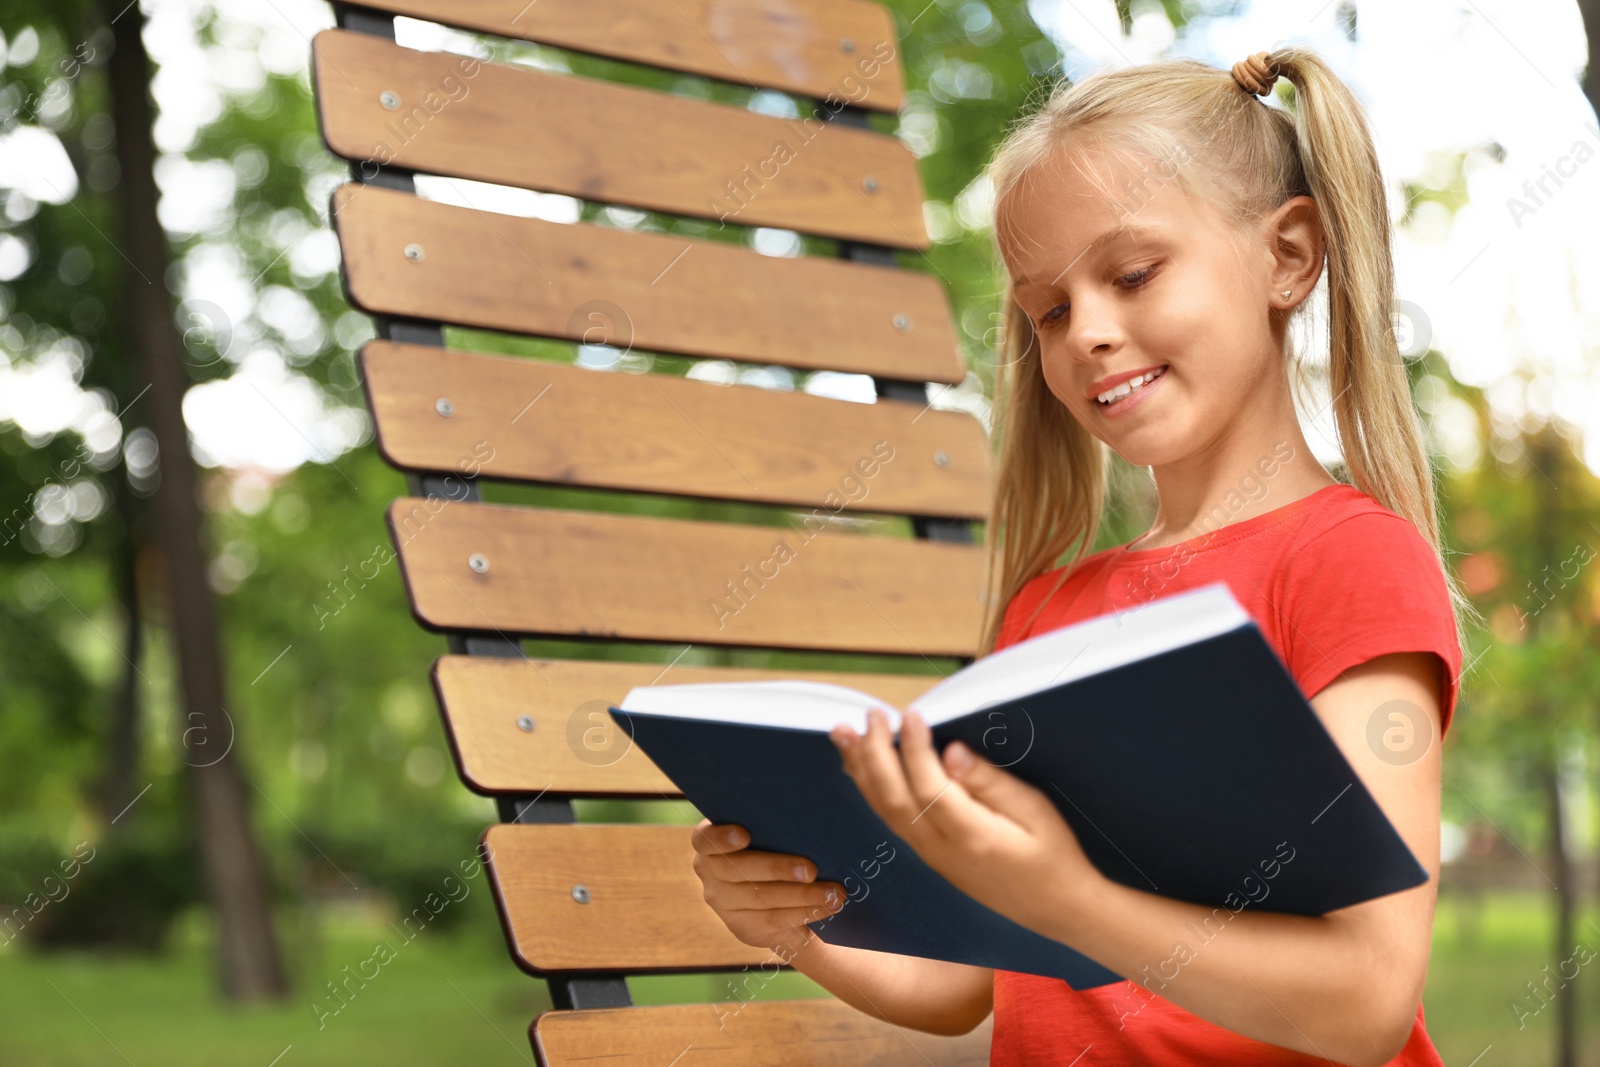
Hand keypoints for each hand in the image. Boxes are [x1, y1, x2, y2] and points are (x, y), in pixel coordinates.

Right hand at [690, 819, 846, 958]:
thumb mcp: (771, 830)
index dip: (721, 838)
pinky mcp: (743, 928)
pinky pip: (774, 921)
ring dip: (802, 896)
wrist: (782, 889)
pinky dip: (804, 912)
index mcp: (711, 841)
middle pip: (738, 871)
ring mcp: (724, 903)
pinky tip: (827, 907)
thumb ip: (776, 822)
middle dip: (778, 869)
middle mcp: (710, 872)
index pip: (705, 839)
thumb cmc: (779, 842)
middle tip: (812, 869)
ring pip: (761, 899)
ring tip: (834, 892)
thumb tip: (811, 807)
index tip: (745, 835)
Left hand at [829, 708, 1106, 942]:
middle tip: (872, 715)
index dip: (915, 748)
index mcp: (971, 836)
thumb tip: (952, 752)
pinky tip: (860, 769)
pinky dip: (871, 790)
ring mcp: (931, 857)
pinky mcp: (929, 857)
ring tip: (843, 735)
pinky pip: (891, 820)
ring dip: (861, 770)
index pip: (929, 786)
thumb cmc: (1053, 854)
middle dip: (876, 752)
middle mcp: (941, 850)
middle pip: (894, 798)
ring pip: (885, 810)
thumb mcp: (1035, 811)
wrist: (1057, 908)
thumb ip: (990, 782)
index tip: (911, 714)